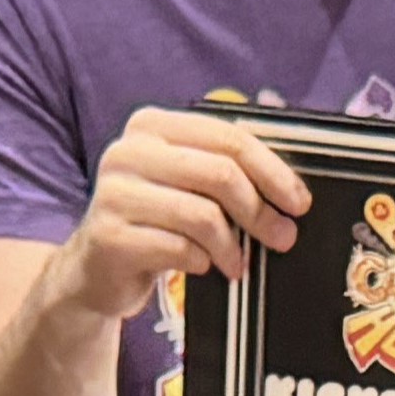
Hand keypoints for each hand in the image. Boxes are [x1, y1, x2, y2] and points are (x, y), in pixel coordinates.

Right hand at [39, 108, 309, 331]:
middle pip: (220, 173)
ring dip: (232, 246)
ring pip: (202, 215)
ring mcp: (114, 193)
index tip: (299, 202)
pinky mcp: (109, 236)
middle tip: (282, 237)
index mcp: (152, 126)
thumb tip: (291, 188)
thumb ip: (225, 170)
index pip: (228, 137)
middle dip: (260, 211)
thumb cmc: (154, 223)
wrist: (95, 269)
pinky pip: (179, 249)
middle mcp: (128, 151)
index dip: (273, 170)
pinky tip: (203, 267)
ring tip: (238, 263)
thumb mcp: (186, 186)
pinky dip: (202, 263)